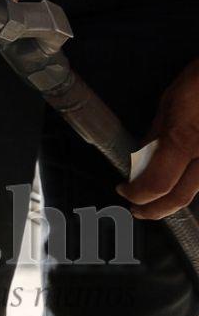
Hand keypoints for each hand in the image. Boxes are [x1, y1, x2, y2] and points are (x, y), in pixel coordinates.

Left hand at [118, 59, 198, 218]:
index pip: (156, 184)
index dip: (136, 194)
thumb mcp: (168, 105)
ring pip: (196, 191)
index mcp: (183, 140)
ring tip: (155, 198)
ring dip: (174, 198)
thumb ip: (156, 136)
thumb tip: (140, 158)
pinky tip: (179, 181)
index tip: (124, 190)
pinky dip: (190, 183)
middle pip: (180, 198)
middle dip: (155, 209)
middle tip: (138, 210)